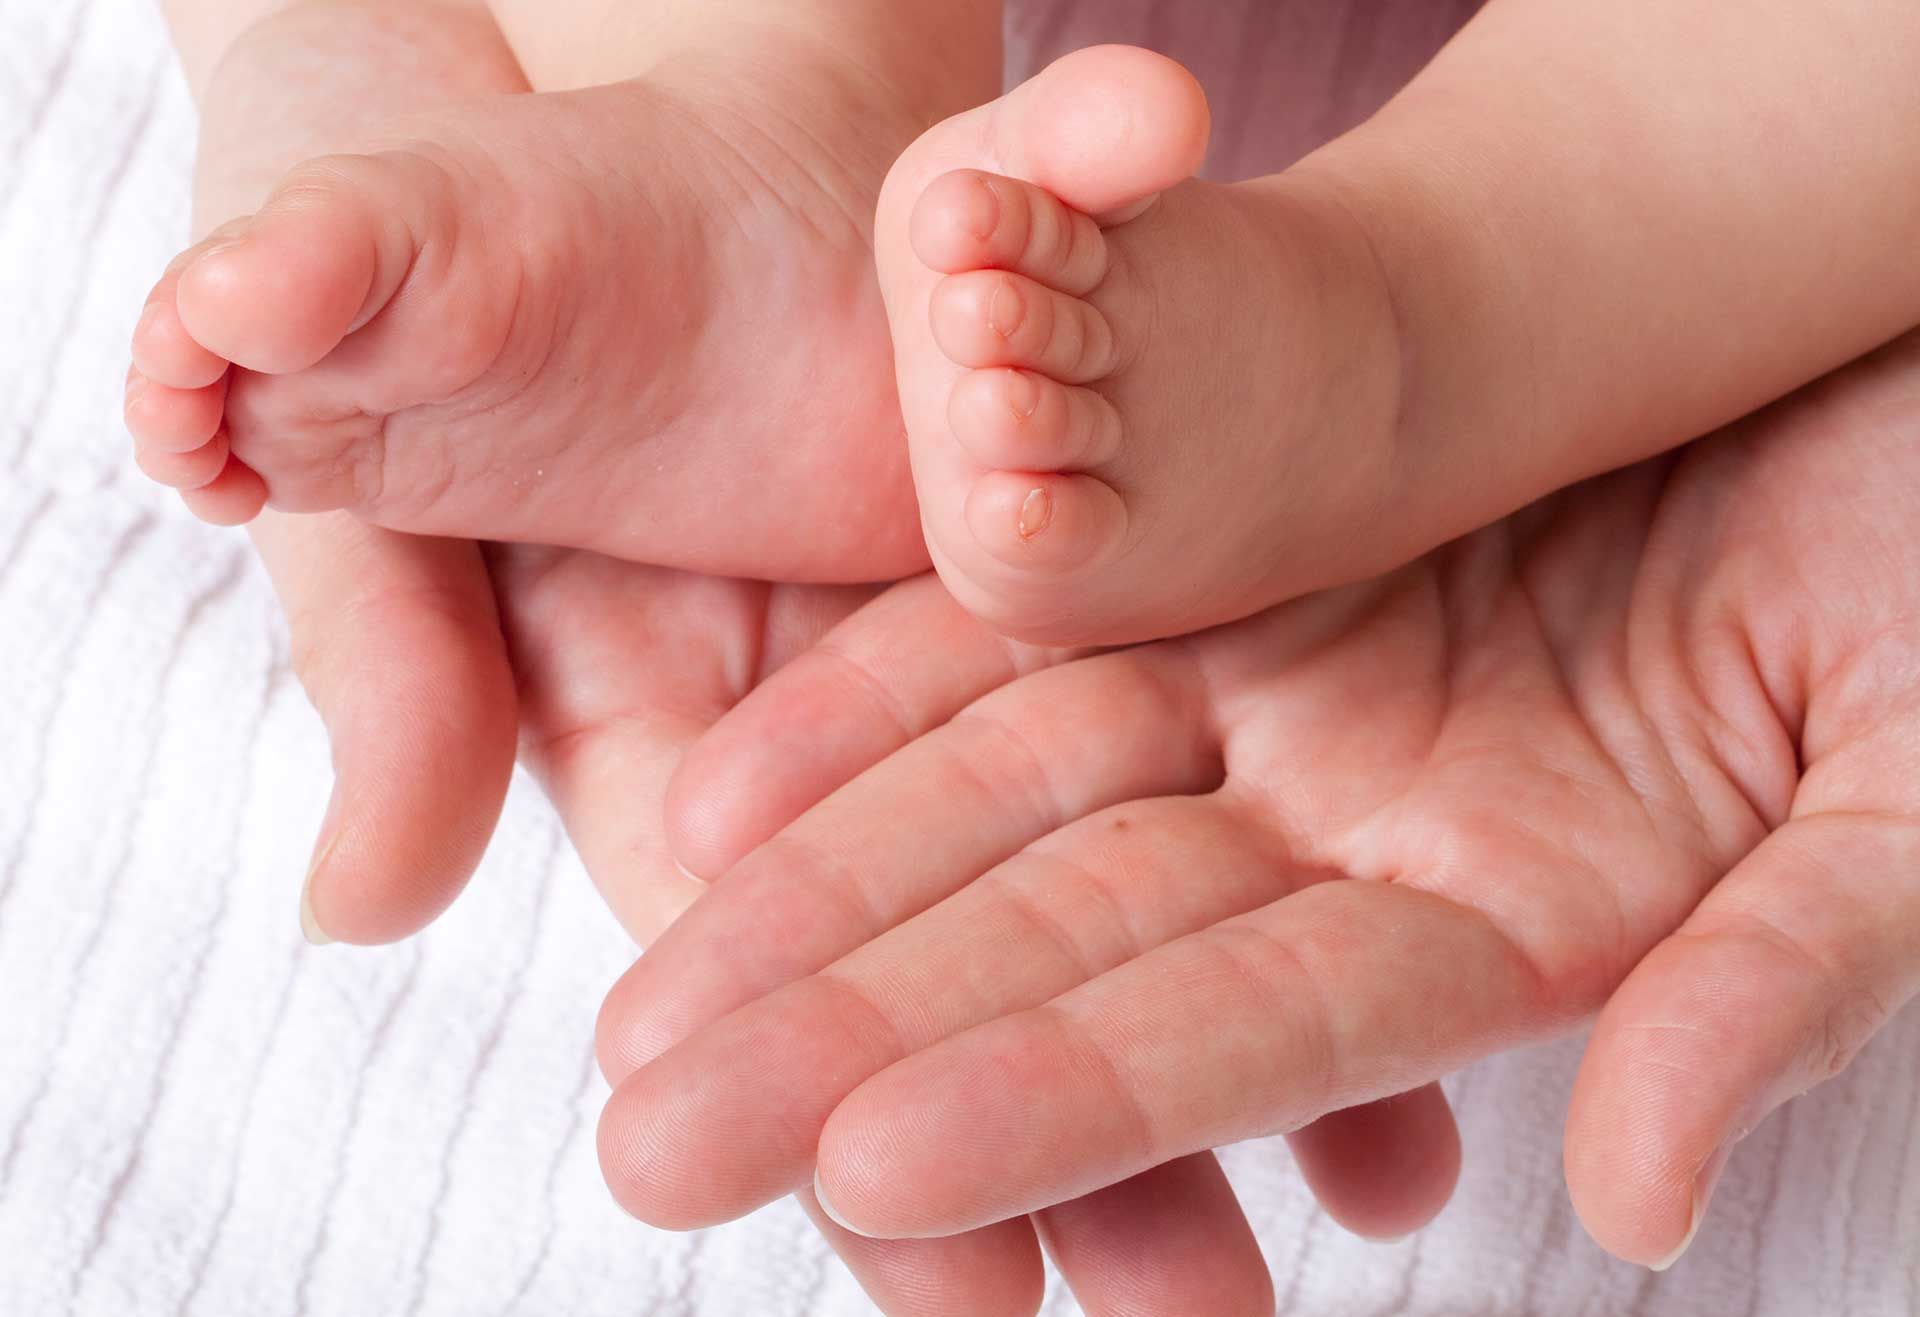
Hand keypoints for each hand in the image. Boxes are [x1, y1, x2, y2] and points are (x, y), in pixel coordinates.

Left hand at [597, 329, 1919, 1270]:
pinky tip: (724, 793)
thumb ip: (1786, 971)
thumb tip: (1643, 1190)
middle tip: (656, 1146)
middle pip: (1067, 950)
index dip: (1069, 1103)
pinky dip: (868, 707)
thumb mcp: (1917, 757)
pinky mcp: (1203, 563)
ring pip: (997, 813)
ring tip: (642, 1018)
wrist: (1872, 341)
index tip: (878, 1175)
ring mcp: (1260, 694)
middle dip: (859, 1048)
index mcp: (1506, 910)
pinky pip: (1007, 641)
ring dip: (819, 913)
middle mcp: (1344, 822)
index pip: (1249, 1033)